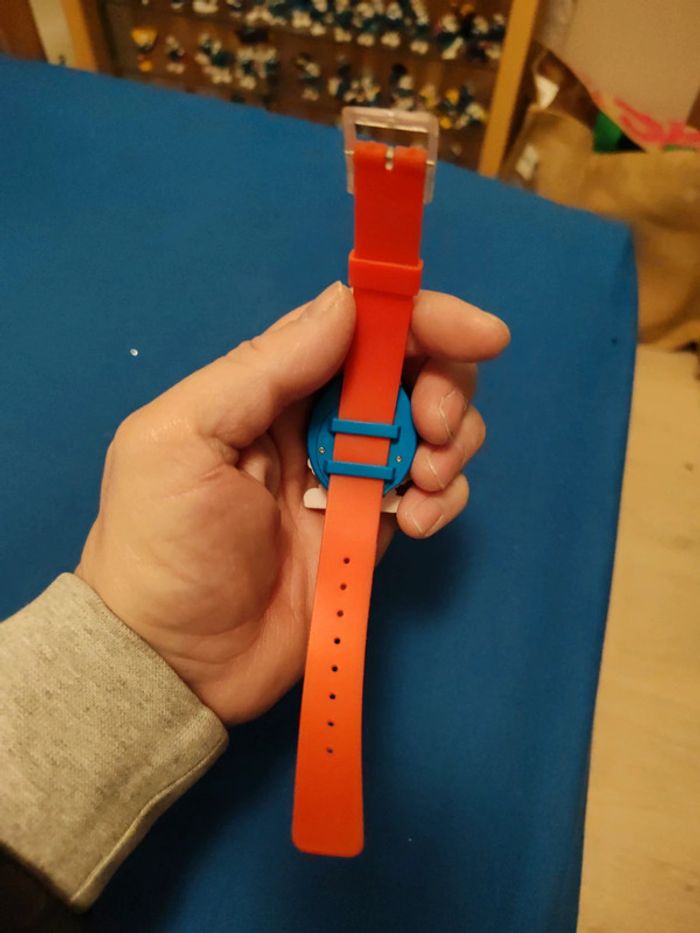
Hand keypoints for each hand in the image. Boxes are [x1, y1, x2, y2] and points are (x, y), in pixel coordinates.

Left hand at [76, 283, 508, 723]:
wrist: (177, 662)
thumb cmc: (165, 542)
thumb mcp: (187, 435)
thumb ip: (266, 366)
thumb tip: (346, 302)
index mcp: (268, 386)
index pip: (356, 328)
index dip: (420, 319)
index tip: (478, 332)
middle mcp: (316, 421)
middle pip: (408, 370)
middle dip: (444, 384)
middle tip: (438, 425)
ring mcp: (350, 477)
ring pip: (430, 428)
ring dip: (450, 443)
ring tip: (422, 483)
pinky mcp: (372, 528)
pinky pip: (431, 492)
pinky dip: (443, 497)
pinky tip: (415, 522)